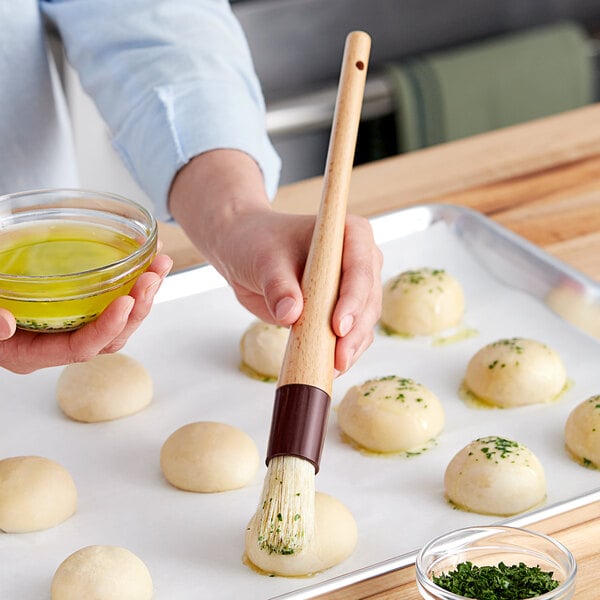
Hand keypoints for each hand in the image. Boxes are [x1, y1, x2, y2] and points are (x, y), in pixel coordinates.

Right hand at [0, 253, 172, 373]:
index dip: (106, 328)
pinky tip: (149, 256)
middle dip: (138, 307)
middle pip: (111, 337)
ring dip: (144, 292)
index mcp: (33, 352)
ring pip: (120, 320)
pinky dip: (134, 280)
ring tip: (161, 263)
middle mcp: (60, 343)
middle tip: (153, 275)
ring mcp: (73, 326)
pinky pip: (114, 300)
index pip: (80, 349)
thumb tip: (6, 323)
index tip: (126, 302)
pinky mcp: (80, 308)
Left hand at [211, 210, 381, 373]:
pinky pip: (352, 335)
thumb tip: (290, 314)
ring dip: (352, 346)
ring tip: (333, 367)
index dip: (353, 297)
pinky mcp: (343, 310)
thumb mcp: (265, 260)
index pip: (360, 266)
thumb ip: (279, 286)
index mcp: (349, 233)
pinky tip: (329, 368)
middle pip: (369, 299)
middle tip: (338, 358)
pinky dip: (342, 352)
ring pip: (365, 321)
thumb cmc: (259, 244)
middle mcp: (360, 259)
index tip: (338, 326)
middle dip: (355, 330)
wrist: (247, 253)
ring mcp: (353, 287)